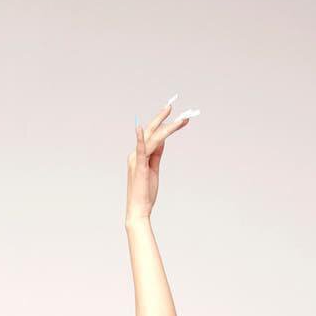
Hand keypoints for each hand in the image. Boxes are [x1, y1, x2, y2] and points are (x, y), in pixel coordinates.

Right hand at [125, 97, 196, 221]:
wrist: (139, 209)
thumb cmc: (145, 193)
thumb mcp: (153, 169)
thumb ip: (157, 154)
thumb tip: (162, 140)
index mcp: (139, 155)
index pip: (153, 136)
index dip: (164, 125)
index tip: (175, 117)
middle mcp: (136, 154)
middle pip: (151, 132)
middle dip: (161, 118)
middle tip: (172, 105)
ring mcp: (136, 159)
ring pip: (153, 138)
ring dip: (167, 127)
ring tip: (180, 119)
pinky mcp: (139, 166)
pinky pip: (140, 149)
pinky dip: (140, 138)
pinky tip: (141, 128)